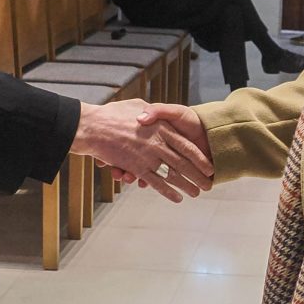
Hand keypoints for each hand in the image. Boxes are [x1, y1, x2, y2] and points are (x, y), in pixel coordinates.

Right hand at [69, 99, 212, 201]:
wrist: (93, 126)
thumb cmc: (113, 114)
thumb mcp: (137, 105)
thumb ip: (152, 112)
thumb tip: (160, 116)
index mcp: (162, 129)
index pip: (187, 147)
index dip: (200, 159)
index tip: (210, 167)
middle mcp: (158, 144)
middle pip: (184, 164)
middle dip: (198, 176)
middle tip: (208, 186)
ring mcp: (148, 157)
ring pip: (172, 175)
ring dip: (186, 186)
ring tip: (196, 193)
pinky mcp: (137, 168)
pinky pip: (155, 182)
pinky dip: (167, 192)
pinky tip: (176, 198)